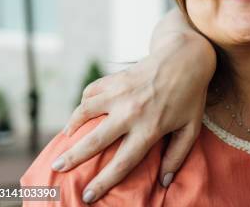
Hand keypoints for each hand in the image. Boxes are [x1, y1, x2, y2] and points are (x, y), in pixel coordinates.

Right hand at [52, 34, 215, 202]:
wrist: (186, 57)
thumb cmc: (191, 96)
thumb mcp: (191, 128)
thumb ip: (177, 155)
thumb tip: (164, 181)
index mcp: (150, 128)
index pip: (122, 162)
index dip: (103, 182)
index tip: (88, 196)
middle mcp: (131, 112)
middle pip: (95, 141)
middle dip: (73, 158)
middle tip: (58, 168)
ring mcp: (121, 93)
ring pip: (85, 112)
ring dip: (71, 127)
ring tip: (65, 140)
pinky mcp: (116, 78)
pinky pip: (91, 91)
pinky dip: (83, 102)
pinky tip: (81, 112)